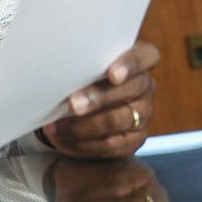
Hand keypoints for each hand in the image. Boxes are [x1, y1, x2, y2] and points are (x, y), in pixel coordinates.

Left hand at [40, 42, 159, 157]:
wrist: (82, 106)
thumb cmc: (81, 75)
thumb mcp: (82, 65)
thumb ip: (80, 64)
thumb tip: (55, 67)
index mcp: (139, 60)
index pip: (146, 56)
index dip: (131, 64)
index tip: (112, 74)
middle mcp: (145, 86)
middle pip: (129, 90)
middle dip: (98, 98)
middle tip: (73, 104)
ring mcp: (143, 114)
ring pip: (118, 120)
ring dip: (84, 125)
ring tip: (55, 127)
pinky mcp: (134, 139)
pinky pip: (111, 145)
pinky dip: (83, 143)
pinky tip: (62, 139)